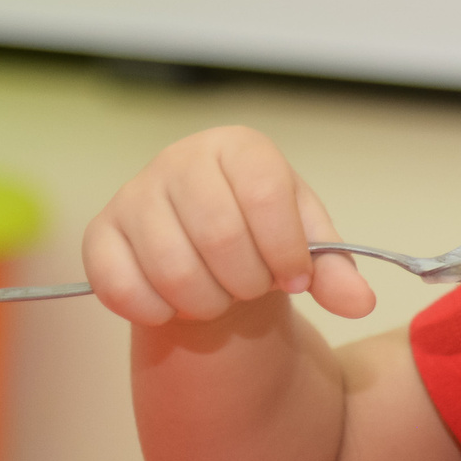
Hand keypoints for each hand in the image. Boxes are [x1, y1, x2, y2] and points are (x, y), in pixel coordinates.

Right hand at [84, 126, 375, 324]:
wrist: (208, 247)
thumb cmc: (261, 235)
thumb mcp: (306, 243)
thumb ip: (334, 269)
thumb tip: (359, 301)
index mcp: (239, 148)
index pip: (265, 193)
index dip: (287, 249)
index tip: (295, 277)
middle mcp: (180, 159)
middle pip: (220, 234)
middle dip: (248, 281)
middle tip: (253, 288)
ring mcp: (133, 195)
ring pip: (173, 268)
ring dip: (207, 302)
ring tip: (219, 296)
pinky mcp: (100, 235)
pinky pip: (122, 287)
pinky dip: (157, 312)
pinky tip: (175, 305)